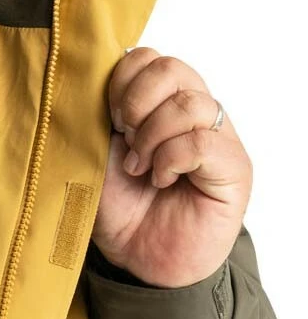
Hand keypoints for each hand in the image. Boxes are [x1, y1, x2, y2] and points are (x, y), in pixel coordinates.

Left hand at [90, 47, 250, 287]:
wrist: (138, 260)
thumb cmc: (118, 206)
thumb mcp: (95, 153)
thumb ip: (96, 114)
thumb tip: (84, 78)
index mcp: (159, 103)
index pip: (146, 58)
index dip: (120, 81)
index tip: (107, 118)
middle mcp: (192, 114)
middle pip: (171, 68)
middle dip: (136, 102)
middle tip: (124, 138)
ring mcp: (217, 138)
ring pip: (189, 104)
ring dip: (152, 136)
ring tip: (138, 167)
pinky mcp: (233, 169)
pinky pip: (203, 143)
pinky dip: (171, 160)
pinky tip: (159, 179)